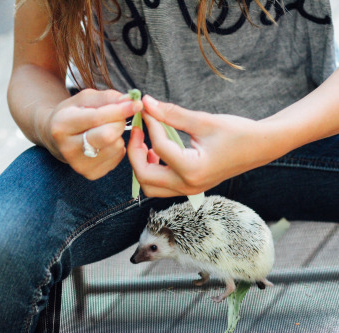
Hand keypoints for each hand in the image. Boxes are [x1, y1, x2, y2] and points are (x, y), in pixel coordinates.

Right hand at [46, 89, 141, 179]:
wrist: (58, 139)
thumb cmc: (74, 113)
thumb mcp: (85, 99)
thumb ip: (108, 98)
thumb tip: (131, 100)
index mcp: (62, 125)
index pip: (96, 118)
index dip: (120, 110)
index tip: (137, 103)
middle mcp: (67, 148)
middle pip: (108, 135)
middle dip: (119, 122)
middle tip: (118, 116)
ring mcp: (79, 165)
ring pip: (115, 146)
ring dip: (119, 135)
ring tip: (106, 129)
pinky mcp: (91, 174)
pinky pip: (117, 157)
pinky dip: (117, 146)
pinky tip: (105, 142)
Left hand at [128, 95, 274, 196]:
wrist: (261, 146)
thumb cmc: (238, 132)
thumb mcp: (203, 120)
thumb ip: (171, 113)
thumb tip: (147, 102)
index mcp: (193, 169)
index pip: (159, 147)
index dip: (150, 124)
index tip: (147, 108)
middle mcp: (189, 185)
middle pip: (144, 177)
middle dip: (135, 152)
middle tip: (137, 130)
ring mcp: (189, 189)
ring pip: (150, 186)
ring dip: (142, 165)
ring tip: (146, 142)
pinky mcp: (190, 186)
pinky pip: (161, 185)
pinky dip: (153, 170)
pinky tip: (157, 151)